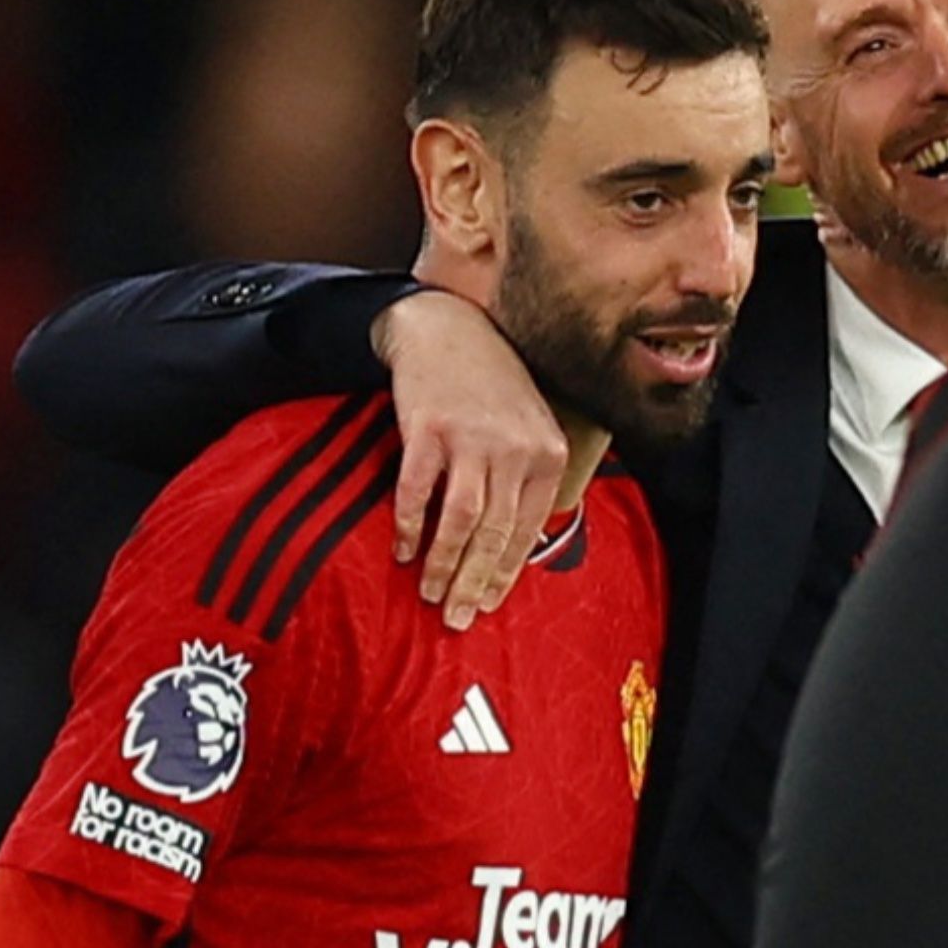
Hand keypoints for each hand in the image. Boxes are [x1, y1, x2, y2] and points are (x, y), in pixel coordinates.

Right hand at [374, 291, 567, 629]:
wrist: (447, 328)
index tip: (486, 605)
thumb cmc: (490, 385)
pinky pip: (417, 490)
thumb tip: (521, 546)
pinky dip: (408, 524)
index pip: (528, 529)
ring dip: (442, 563)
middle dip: (472, 582)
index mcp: (546, 454)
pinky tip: (401, 548)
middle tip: (454, 619)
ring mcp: (472, 438)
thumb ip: (529, 479)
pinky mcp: (429, 428)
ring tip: (427, 593)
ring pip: (461, 520)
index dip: (506, 573)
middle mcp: (515, 449)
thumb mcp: (529, 426)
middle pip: (495, 533)